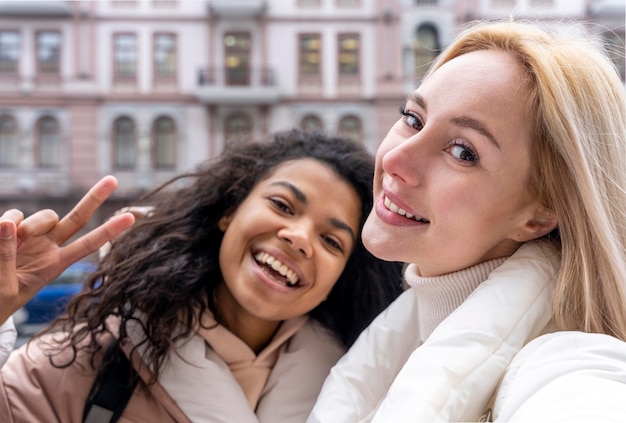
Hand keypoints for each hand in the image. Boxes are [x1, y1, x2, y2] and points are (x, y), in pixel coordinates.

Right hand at [0, 176, 134, 323]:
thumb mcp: (5, 288)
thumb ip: (6, 256)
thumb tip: (7, 223)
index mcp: (56, 264)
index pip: (88, 245)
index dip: (110, 231)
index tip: (132, 217)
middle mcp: (48, 246)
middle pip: (77, 218)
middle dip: (95, 198)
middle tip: (114, 180)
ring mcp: (30, 235)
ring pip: (44, 215)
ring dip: (33, 225)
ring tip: (15, 245)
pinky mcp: (8, 228)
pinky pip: (12, 216)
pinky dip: (6, 222)